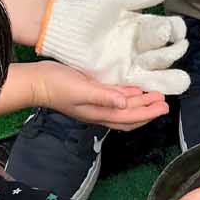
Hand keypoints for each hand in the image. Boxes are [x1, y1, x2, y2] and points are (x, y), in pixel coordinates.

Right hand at [24, 62, 167, 128]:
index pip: (129, 118)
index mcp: (98, 114)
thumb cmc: (57, 86)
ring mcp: (95, 103)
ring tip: (154, 95)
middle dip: (148, 110)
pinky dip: (127, 95)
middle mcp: (99, 111)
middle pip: (129, 115)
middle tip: (164, 102)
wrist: (36, 81)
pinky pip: (115, 98)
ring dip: (140, 103)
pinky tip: (134, 89)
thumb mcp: (82, 90)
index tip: (164, 107)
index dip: (148, 114)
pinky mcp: (91, 93)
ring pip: (123, 107)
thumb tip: (125, 104)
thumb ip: (104, 97)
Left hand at [39, 0, 189, 92]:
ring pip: (156, 72)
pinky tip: (161, 90)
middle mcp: (139, 46)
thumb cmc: (87, 11)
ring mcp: (129, 62)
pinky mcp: (117, 75)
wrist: (62, 28)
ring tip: (180, 82)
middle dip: (171, 55)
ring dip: (167, 78)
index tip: (175, 32)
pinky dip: (151, 88)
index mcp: (141, 27)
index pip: (167, 30)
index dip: (174, 31)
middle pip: (165, 54)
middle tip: (175, 53)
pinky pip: (138, 84)